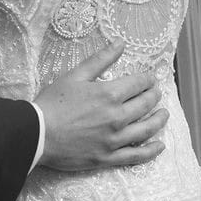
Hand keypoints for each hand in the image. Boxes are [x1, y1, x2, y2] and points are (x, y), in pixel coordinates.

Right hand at [35, 42, 167, 171]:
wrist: (36, 134)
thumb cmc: (52, 103)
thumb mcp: (75, 76)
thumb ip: (100, 60)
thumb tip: (120, 43)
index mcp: (109, 94)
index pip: (138, 84)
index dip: (147, 79)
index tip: (150, 78)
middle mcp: (117, 117)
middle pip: (145, 104)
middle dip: (154, 96)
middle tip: (156, 93)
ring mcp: (114, 139)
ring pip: (146, 129)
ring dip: (159, 120)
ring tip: (164, 114)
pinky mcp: (108, 157)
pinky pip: (136, 156)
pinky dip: (151, 151)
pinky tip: (160, 145)